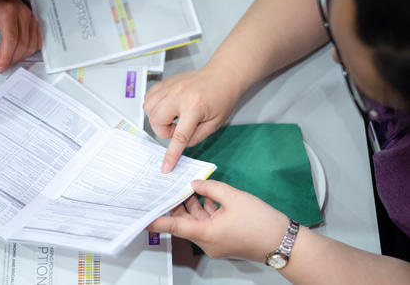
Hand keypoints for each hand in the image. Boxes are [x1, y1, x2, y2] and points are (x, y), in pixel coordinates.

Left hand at [0, 0, 41, 72]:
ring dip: (19, 57)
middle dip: (11, 59)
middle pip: (22, 45)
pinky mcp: (35, 24)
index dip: (6, 57)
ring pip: (31, 46)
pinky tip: (17, 53)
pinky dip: (27, 52)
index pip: (11, 40)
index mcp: (8, 12)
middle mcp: (23, 14)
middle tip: (0, 65)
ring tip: (7, 59)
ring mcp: (32, 19)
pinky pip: (36, 43)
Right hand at [143, 66, 240, 172]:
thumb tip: (180, 145)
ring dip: (157, 118)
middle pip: (157, 121)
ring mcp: (170, 87)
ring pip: (148, 108)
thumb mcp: (214, 124)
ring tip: (171, 117)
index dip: (171, 155)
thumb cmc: (221, 98)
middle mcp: (179, 95)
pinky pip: (148, 97)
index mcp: (195, 106)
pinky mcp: (165, 83)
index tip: (166, 167)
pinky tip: (166, 108)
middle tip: (178, 128)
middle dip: (164, 131)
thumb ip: (196, 137)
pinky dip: (153, 106)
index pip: (179, 136)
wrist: (222, 76)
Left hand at [147, 180, 288, 260]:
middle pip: (185, 222)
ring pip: (196, 221)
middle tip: (170, 187)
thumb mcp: (234, 197)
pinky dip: (205, 209)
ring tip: (187, 186)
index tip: (143, 218)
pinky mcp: (223, 238)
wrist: (283, 241)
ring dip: (192, 204)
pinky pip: (208, 222)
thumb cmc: (261, 222)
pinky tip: (205, 194)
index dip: (157, 221)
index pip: (174, 226)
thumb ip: (211, 188)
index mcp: (206, 234)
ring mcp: (215, 241)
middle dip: (178, 203)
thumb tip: (196, 183)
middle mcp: (207, 241)